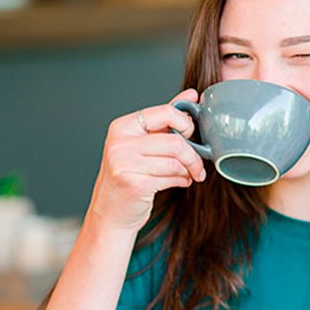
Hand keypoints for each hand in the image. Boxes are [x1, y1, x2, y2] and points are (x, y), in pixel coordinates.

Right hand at [88, 88, 205, 231]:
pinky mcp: (134, 184)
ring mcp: (124, 163)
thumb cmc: (130, 177)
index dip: (185, 124)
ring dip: (188, 171)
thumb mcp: (143, 144)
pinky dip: (182, 180)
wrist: (111, 215)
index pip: (166, 112)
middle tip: (197, 165)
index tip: (191, 135)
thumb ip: (167, 118)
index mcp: (122, 127)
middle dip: (193, 155)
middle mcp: (119, 143)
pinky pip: (171, 177)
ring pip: (175, 161)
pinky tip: (180, 182)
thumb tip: (192, 94)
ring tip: (187, 175)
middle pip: (175, 141)